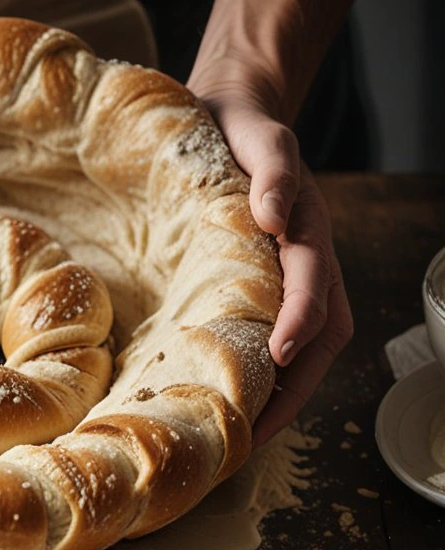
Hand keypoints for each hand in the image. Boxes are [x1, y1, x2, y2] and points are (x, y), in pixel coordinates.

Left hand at [194, 88, 353, 447]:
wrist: (233, 114)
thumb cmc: (242, 129)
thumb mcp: (259, 137)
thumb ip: (273, 170)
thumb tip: (275, 217)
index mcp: (307, 230)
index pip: (315, 285)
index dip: (301, 320)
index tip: (280, 354)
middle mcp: (304, 261)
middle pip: (320, 335)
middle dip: (295, 386)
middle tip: (255, 433)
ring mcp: (285, 277)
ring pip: (302, 346)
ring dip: (281, 393)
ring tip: (243, 435)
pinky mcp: (257, 286)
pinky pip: (267, 338)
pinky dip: (259, 374)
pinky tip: (229, 400)